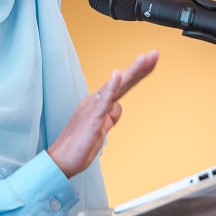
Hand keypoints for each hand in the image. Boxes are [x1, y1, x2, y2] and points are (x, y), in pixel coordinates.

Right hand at [47, 51, 157, 178]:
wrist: (60, 161)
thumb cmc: (78, 146)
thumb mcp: (100, 130)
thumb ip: (109, 117)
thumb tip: (117, 107)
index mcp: (98, 104)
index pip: (122, 86)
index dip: (137, 73)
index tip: (151, 61)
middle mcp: (95, 101)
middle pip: (122, 82)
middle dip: (140, 68)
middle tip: (155, 54)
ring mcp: (93, 108)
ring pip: (115, 86)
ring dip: (130, 72)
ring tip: (144, 58)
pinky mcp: (92, 118)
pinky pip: (102, 100)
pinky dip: (110, 86)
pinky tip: (117, 75)